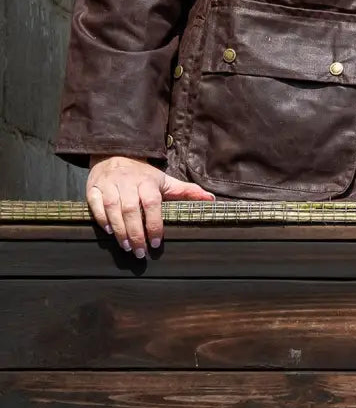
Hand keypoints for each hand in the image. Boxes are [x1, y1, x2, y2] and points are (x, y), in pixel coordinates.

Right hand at [86, 155, 214, 256]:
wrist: (116, 155)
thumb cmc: (143, 175)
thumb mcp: (165, 181)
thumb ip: (186, 191)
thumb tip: (210, 200)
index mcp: (148, 181)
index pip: (152, 203)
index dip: (154, 223)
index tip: (157, 242)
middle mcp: (128, 183)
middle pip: (131, 209)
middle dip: (136, 233)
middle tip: (140, 252)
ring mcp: (109, 185)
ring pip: (112, 208)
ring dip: (119, 229)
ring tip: (126, 247)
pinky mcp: (93, 188)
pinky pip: (94, 204)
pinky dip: (100, 218)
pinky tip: (108, 232)